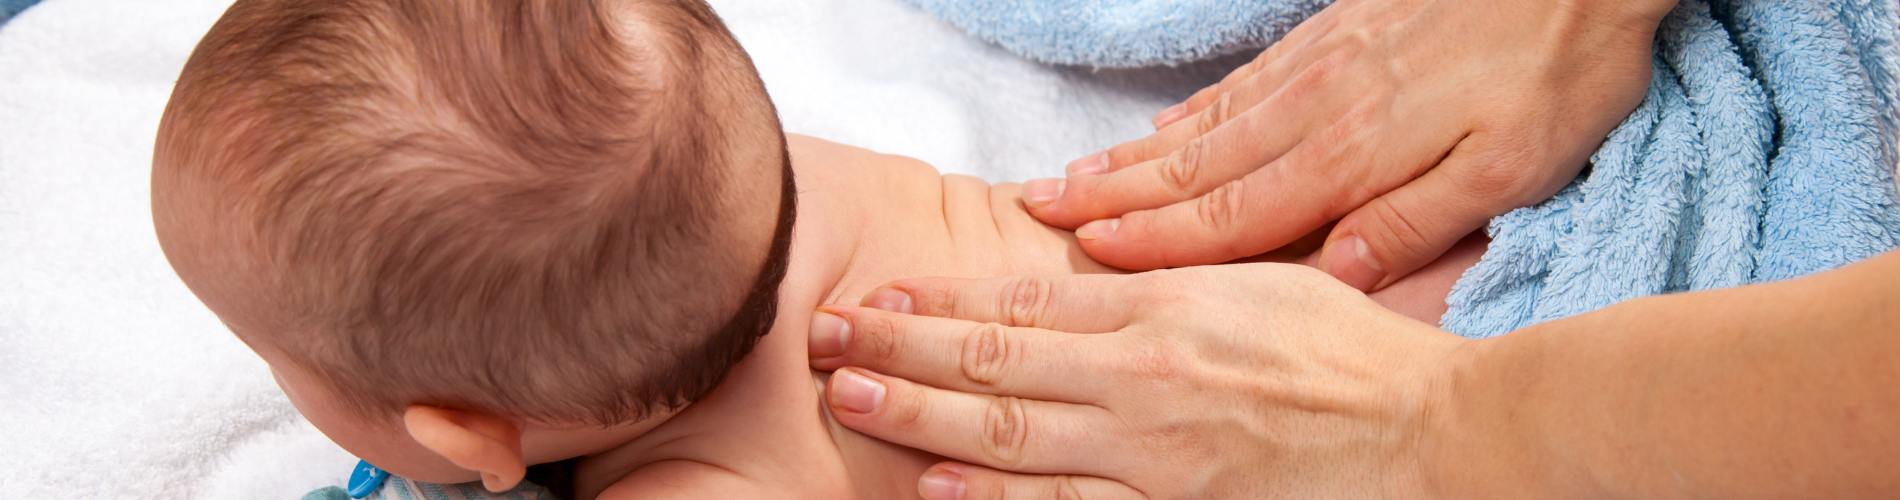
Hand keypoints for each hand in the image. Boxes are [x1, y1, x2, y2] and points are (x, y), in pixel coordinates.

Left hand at [807, 266, 1484, 499]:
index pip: (1022, 298)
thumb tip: (1082, 269)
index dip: (938, 297)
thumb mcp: (1256, 285)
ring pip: (1011, 432)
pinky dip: (996, 498)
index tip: (879, 292)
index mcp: (1164, 309)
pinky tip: (937, 486)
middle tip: (827, 338)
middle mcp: (1145, 378)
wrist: (1435, 437)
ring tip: (853, 398)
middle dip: (900, 347)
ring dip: (920, 415)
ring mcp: (1156, 456)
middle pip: (994, 358)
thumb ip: (1161, 282)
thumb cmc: (1350, 359)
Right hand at [1021, 0, 1674, 289]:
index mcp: (1354, 151)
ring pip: (1205, 122)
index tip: (1090, 252)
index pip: (1234, 211)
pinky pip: (1239, 82)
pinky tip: (1161, 123)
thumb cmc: (1557, 68)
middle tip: (1041, 210)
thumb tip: (1336, 271)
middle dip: (1115, 196)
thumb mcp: (1514, 166)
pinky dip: (1188, 110)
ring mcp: (1317, 64)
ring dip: (1134, 155)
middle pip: (1196, 165)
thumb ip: (1417, 221)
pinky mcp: (1331, 34)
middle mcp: (1317, 106)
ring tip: (1075, 175)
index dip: (1159, 239)